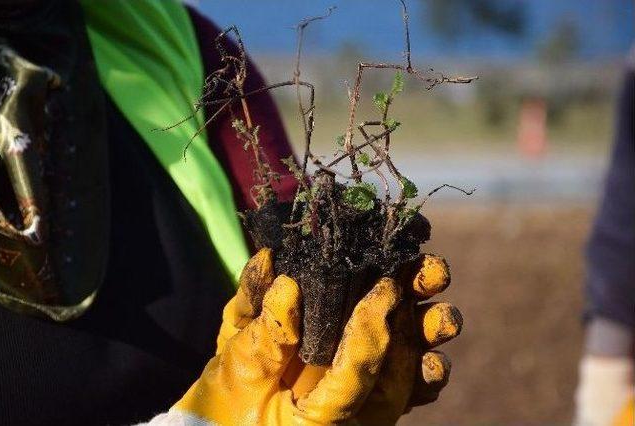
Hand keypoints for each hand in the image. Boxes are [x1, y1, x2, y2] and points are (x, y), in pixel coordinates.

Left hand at [172, 248, 461, 424]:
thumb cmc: (234, 394)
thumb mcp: (238, 356)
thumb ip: (258, 322)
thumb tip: (279, 272)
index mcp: (319, 307)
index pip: (354, 271)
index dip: (380, 254)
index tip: (397, 242)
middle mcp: (351, 328)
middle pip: (397, 296)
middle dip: (422, 279)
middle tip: (434, 272)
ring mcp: (373, 364)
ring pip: (416, 336)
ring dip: (435, 323)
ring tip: (443, 319)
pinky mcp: (385, 402)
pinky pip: (416, 387)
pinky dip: (431, 375)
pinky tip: (433, 366)